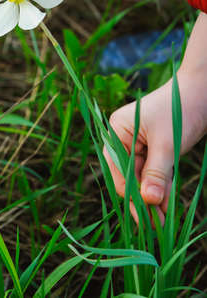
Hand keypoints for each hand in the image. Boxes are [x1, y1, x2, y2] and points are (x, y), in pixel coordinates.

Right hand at [104, 70, 206, 225]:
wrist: (202, 91)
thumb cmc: (180, 110)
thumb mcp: (167, 144)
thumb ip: (156, 173)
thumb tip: (147, 202)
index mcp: (117, 131)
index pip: (118, 171)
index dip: (132, 196)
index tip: (146, 219)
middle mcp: (123, 138)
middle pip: (128, 176)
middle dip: (143, 199)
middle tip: (156, 226)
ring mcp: (137, 143)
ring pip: (141, 177)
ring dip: (152, 196)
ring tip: (163, 221)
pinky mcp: (152, 148)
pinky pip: (152, 172)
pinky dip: (160, 186)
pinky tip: (165, 205)